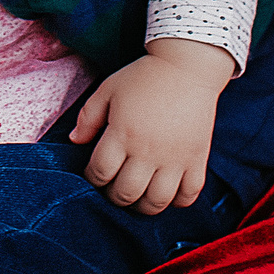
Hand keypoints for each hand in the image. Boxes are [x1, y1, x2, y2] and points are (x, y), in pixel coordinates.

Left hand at [67, 37, 233, 214]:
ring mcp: (175, 158)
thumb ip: (88, 117)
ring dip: (142, 206)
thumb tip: (75, 141)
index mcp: (123, 132)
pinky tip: (167, 191)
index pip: (100, 172)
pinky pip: (189, 195)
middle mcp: (148, 151)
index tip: (94, 173)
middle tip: (113, 187)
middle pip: (125, 194)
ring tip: (138, 195)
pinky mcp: (198, 160)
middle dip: (113, 196)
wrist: (188, 67)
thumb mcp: (108, 89)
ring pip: (156, 202)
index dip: (92, 178)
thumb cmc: (144, 76)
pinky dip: (177, 202)